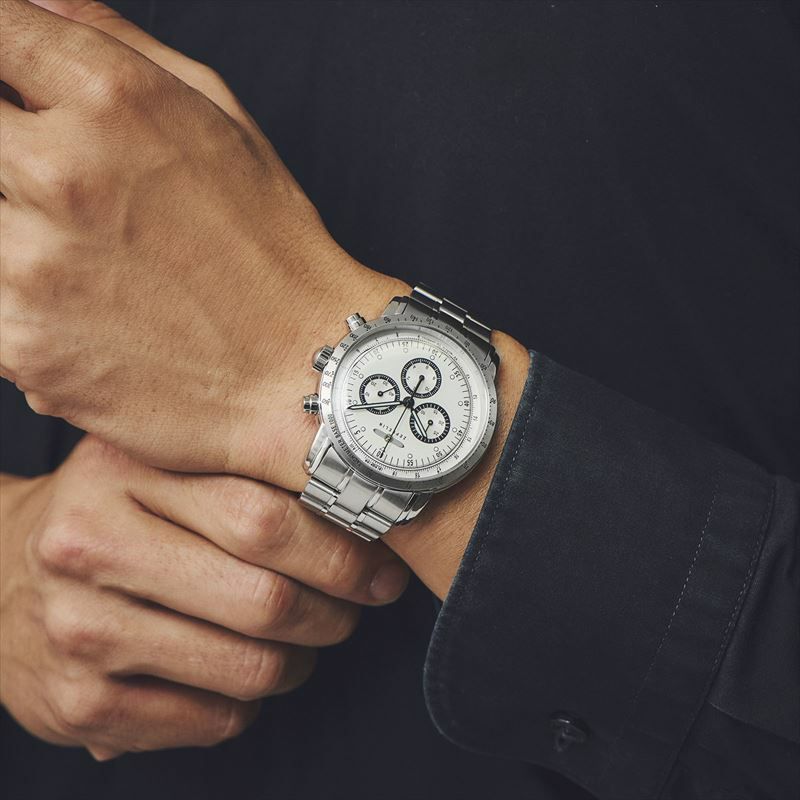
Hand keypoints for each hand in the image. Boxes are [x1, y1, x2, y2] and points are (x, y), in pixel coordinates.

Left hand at [0, 0, 405, 485]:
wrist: (300, 368)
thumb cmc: (273, 250)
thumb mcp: (222, 119)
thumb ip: (117, 43)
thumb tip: (37, 4)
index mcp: (112, 100)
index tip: (18, 96)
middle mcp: (58, 173)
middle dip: (10, 151)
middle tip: (63, 190)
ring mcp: (28, 266)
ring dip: (13, 228)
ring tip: (79, 254)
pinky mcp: (19, 344)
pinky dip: (19, 297)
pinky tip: (79, 306)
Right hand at [0, 436, 407, 757]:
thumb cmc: (109, 512)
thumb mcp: (157, 465)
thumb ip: (240, 472)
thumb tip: (355, 505)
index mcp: (124, 472)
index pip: (264, 518)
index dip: (342, 551)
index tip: (380, 564)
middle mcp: (92, 546)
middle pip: (266, 597)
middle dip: (337, 611)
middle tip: (359, 605)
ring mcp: (81, 630)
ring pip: (249, 667)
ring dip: (302, 662)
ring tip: (309, 643)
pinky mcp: (78, 704)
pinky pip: (214, 719)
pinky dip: (254, 704)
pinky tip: (250, 677)